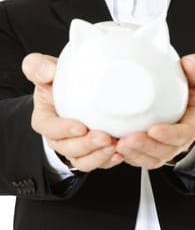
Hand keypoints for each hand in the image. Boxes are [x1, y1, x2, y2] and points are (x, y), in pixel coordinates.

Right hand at [22, 53, 122, 171]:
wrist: (73, 93)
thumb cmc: (59, 84)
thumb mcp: (46, 71)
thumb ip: (39, 67)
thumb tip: (47, 71)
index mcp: (45, 118)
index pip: (49, 127)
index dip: (64, 130)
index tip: (81, 127)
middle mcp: (58, 137)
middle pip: (68, 148)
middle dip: (86, 145)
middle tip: (104, 137)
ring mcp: (74, 147)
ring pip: (82, 160)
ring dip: (98, 156)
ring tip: (114, 146)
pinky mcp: (89, 152)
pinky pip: (96, 162)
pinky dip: (108, 160)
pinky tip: (120, 153)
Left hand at [116, 54, 194, 168]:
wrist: (183, 112)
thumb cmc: (188, 98)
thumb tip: (188, 63)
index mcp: (192, 125)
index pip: (183, 134)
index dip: (169, 134)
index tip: (153, 129)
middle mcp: (178, 141)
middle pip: (164, 151)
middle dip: (145, 147)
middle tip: (127, 140)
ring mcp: (164, 149)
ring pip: (151, 159)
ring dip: (134, 154)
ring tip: (118, 145)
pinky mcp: (150, 153)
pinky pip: (140, 160)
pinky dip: (128, 157)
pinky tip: (114, 149)